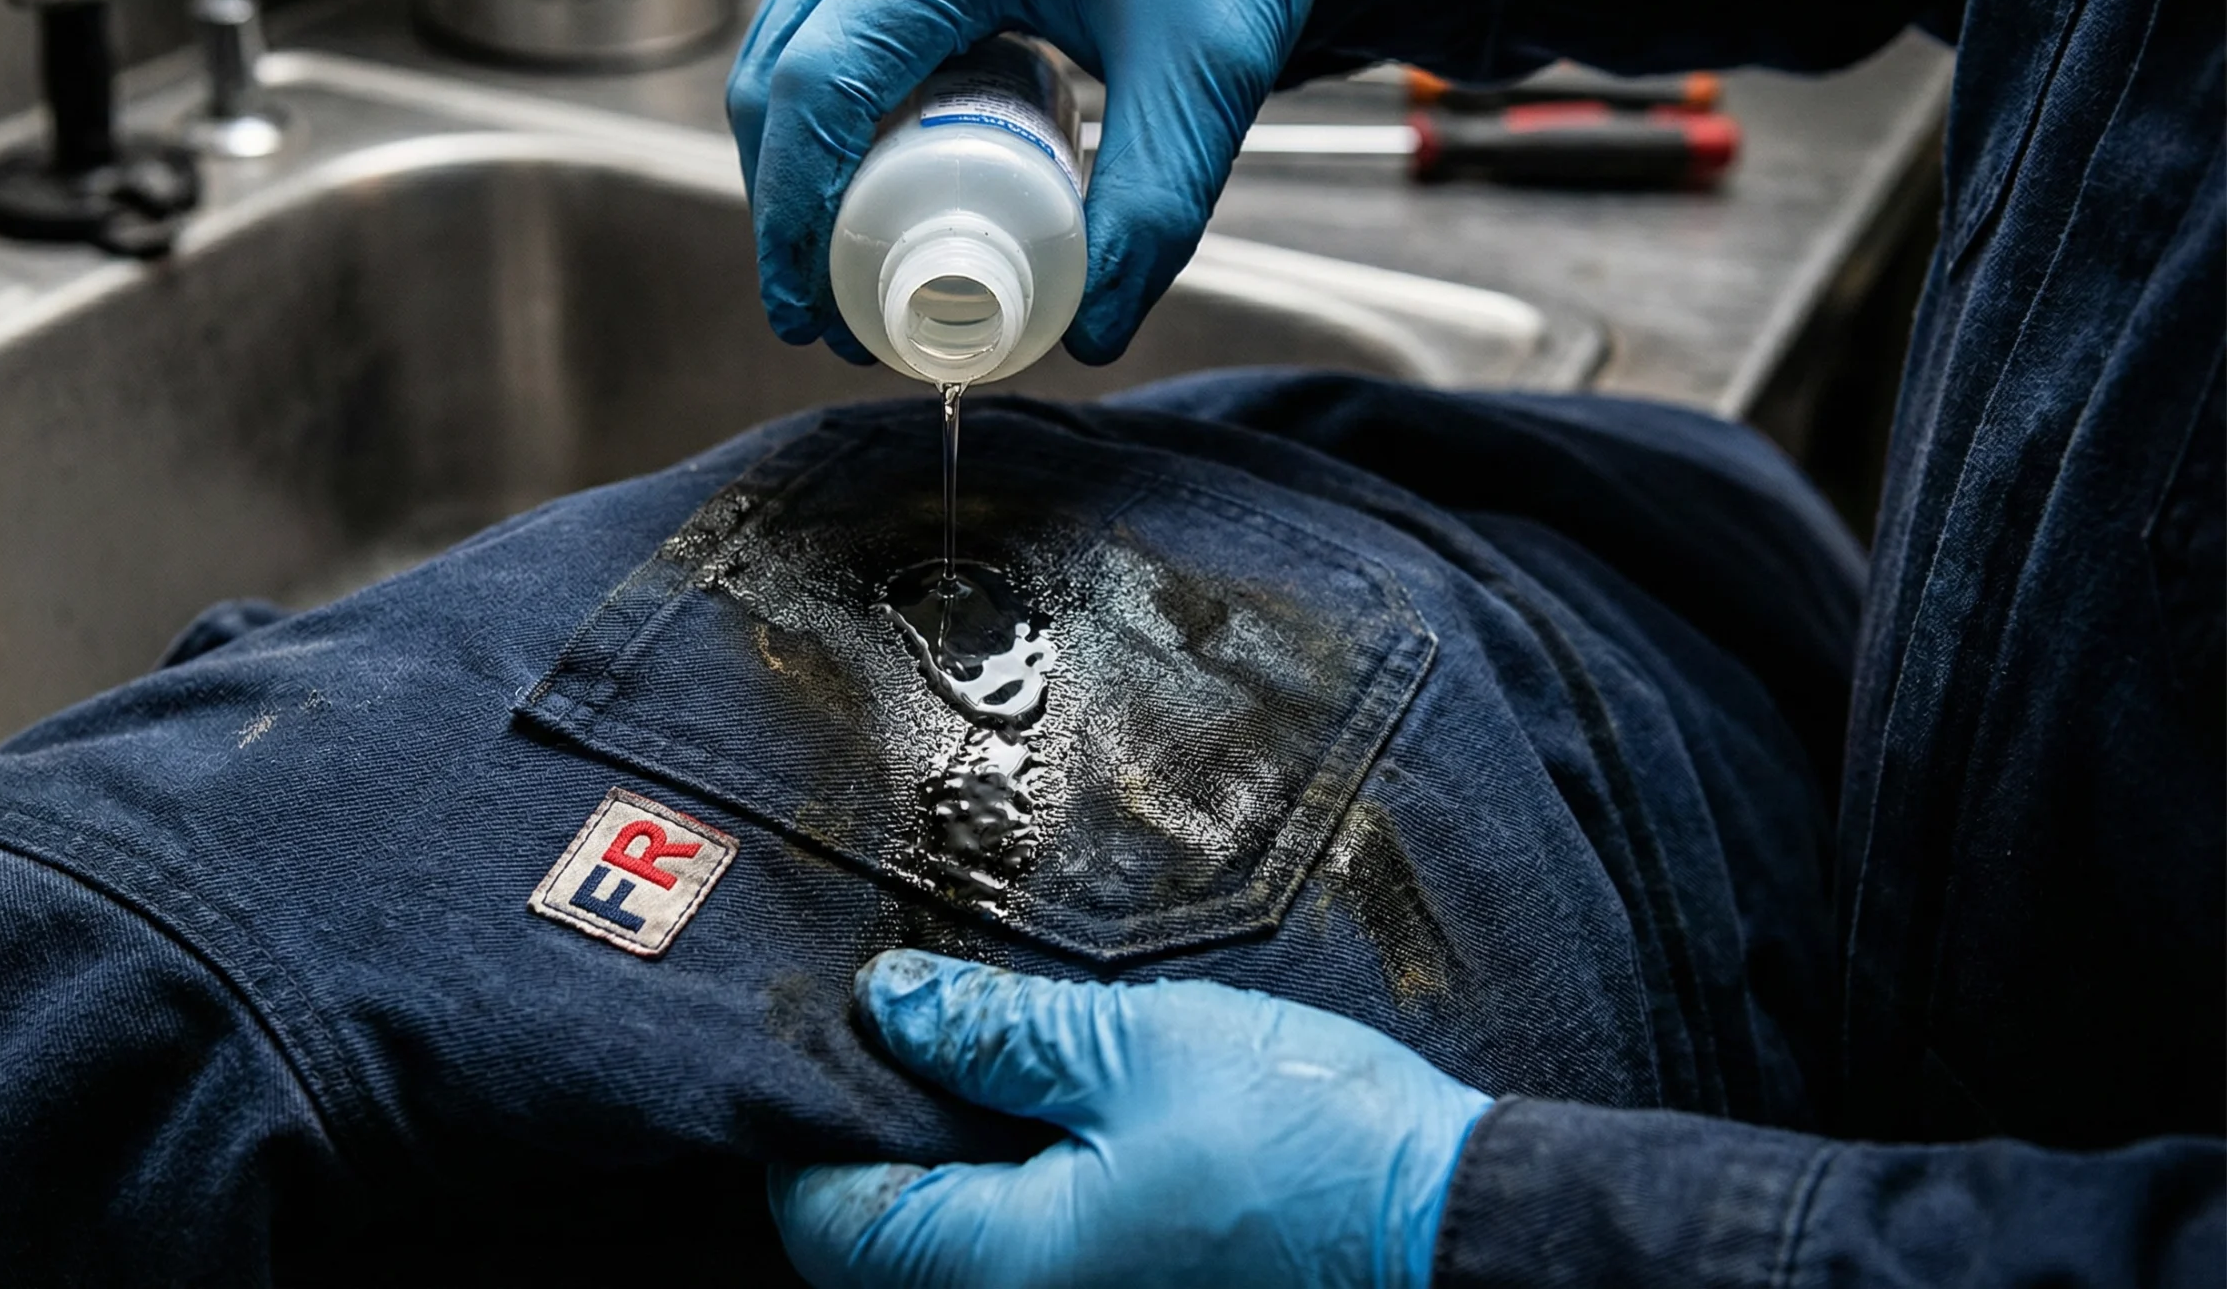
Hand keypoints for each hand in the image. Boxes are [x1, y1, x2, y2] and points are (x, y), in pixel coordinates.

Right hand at [726, 0, 1321, 364]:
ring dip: (804, 171)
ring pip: (788, 59)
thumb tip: (1091, 328)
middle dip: (791, 211)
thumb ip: (1157, 198)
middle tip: (835, 318)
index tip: (812, 313)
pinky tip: (891, 185)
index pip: (821, 84)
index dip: (798, 212)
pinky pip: (828, 36)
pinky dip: (839, 123)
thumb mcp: (1205, 61)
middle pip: (779, 81)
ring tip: (861, 270)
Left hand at [770, 950, 1494, 1288]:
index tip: (838, 1025)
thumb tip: (887, 1003)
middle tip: (916, 1020)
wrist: (1455, 1231)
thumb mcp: (1140, 1050)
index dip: (810, 1115)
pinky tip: (1054, 1109)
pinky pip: (1026, 1257)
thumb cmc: (1311, 1143)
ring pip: (954, 1248)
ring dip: (950, 1155)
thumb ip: (995, 1033)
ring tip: (990, 1050)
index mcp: (1005, 1275)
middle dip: (880, 1129)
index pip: (828, 1215)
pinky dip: (1014, 1186)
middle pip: (881, 1241)